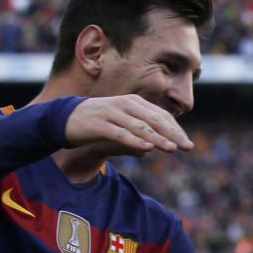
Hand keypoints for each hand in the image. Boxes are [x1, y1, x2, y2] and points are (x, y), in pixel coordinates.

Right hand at [65, 95, 193, 156]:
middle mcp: (125, 105)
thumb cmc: (97, 123)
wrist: (65, 118)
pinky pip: (121, 133)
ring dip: (158, 138)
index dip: (175, 129)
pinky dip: (135, 141)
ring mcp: (112, 113)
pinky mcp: (100, 124)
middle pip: (155, 119)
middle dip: (173, 134)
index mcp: (134, 103)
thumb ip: (134, 136)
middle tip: (187, 147)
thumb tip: (148, 149)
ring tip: (172, 149)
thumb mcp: (119, 126)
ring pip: (140, 127)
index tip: (187, 143)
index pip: (160, 115)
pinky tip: (147, 149)